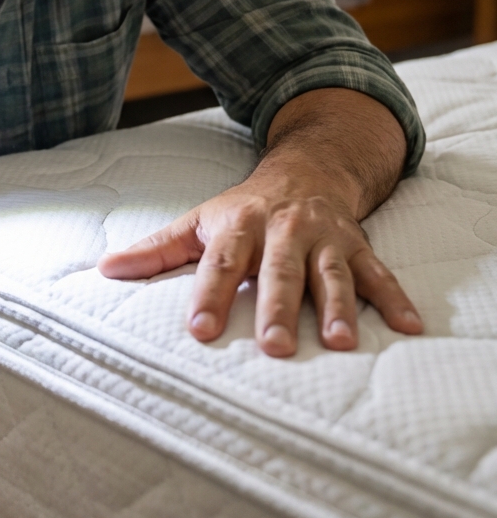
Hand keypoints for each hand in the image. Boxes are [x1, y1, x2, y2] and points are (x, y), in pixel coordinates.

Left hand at [97, 88, 422, 356]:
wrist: (304, 171)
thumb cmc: (241, 209)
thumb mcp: (197, 222)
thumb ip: (156, 250)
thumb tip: (105, 269)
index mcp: (238, 225)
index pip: (220, 263)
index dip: (210, 296)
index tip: (201, 331)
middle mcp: (283, 229)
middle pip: (279, 271)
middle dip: (277, 307)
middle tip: (274, 347)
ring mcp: (324, 237)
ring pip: (331, 273)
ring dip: (339, 307)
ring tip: (341, 342)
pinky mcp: (357, 245)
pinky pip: (379, 272)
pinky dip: (396, 298)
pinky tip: (411, 327)